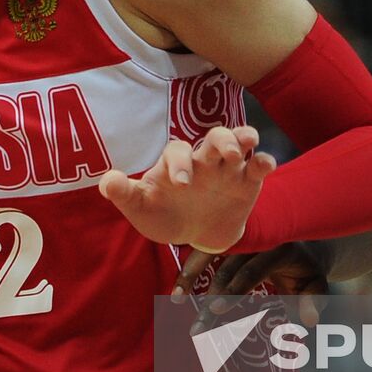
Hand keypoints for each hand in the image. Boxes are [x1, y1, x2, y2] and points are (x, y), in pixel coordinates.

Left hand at [99, 125, 274, 253]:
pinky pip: (258, 165)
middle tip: (226, 154)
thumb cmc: (166, 215)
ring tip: (249, 142)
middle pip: (214, 136)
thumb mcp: (142, 209)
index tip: (182, 185)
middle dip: (221, 140)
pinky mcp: (247, 182)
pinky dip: (264, 161)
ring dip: (244, 137)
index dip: (179, 163)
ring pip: (239, 142)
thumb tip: (107, 182)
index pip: (178, 151)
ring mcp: (227, 169)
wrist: (195, 235)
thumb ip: (125, 195)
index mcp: (176, 162)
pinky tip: (265, 165)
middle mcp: (204, 160)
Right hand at [173, 222, 371, 324]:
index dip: (235, 290)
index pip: (252, 270)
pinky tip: (178, 289)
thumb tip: (310, 322)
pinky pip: (205, 252)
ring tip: (177, 301)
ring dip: (191, 277)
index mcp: (279, 247)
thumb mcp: (317, 285)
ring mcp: (239, 237)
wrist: (301, 241)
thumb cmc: (307, 269)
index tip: (218, 310)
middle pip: (227, 266)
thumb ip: (313, 301)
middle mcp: (256, 238)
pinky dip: (190, 269)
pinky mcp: (227, 240)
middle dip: (211, 294)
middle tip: (200, 321)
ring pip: (210, 255)